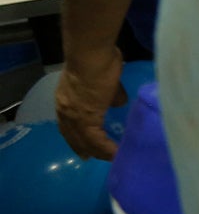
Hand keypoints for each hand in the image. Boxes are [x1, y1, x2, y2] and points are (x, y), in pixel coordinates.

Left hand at [55, 45, 123, 160]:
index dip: (76, 134)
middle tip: (90, 157)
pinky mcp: (87, 118)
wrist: (91, 55)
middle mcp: (65, 111)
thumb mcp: (103, 78)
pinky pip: (96, 140)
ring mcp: (74, 115)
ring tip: (108, 157)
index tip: (83, 143)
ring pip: (83, 140)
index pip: (68, 123)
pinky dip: (106, 148)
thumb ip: (110, 93)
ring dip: (96, 150)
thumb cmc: (98, 60)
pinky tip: (115, 152)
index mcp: (66, 100)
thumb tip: (118, 102)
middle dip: (82, 147)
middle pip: (72, 136)